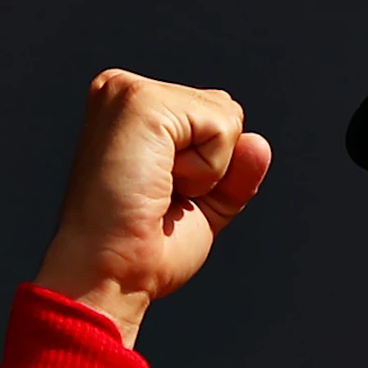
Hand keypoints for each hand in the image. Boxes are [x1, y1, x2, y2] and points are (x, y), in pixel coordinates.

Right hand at [32, 69, 273, 346]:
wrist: (109, 276)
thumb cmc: (143, 250)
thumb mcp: (203, 205)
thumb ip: (236, 172)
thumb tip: (258, 143)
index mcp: (130, 109)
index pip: (213, 117)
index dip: (210, 170)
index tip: (163, 198)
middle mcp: (123, 90)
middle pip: (225, 111)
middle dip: (213, 166)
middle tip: (161, 197)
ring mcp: (129, 92)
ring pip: (226, 116)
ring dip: (208, 170)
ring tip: (157, 191)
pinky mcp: (142, 103)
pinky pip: (222, 128)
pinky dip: (207, 171)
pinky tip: (162, 184)